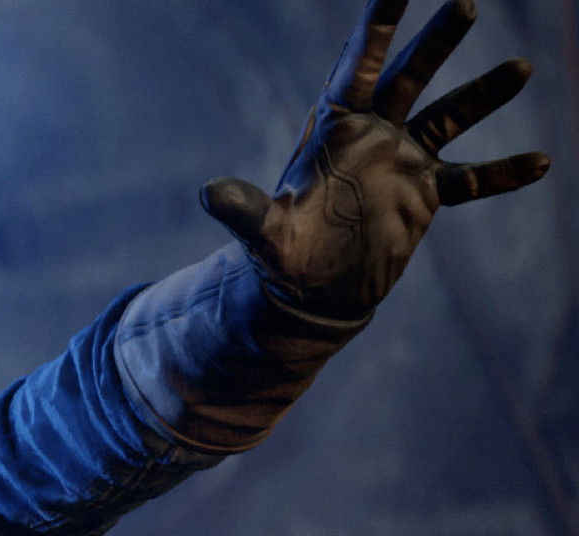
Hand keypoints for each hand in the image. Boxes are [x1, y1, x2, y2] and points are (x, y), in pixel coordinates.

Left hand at [202, 0, 549, 317]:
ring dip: (483, 94)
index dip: (377, 27)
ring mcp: (402, 161)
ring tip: (520, 69)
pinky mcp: (425, 195)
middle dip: (436, 42)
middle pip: (408, 77)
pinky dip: (502, 172)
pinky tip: (540, 162)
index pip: (356, 66)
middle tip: (466, 4)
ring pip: (450, 115)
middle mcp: (372, 135)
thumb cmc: (283, 257)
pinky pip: (472, 178)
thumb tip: (208, 194)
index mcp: (333, 130)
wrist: (311, 293)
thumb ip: (243, 210)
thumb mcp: (263, 234)